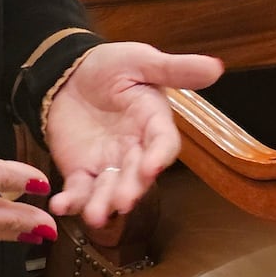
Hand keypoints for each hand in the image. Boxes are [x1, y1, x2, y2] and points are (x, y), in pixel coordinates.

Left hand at [44, 42, 222, 228]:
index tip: (152, 167)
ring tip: (94, 216)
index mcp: (153, 123)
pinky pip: (78, 190)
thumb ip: (174, 68)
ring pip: (109, 190)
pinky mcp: (81, 170)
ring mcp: (108, 164)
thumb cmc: (112, 65)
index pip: (163, 143)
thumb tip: (216, 67)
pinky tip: (60, 206)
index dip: (159, 156)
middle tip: (124, 200)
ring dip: (103, 204)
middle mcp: (135, 150)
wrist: (70, 70)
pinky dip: (71, 201)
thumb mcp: (142, 60)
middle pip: (137, 175)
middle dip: (131, 188)